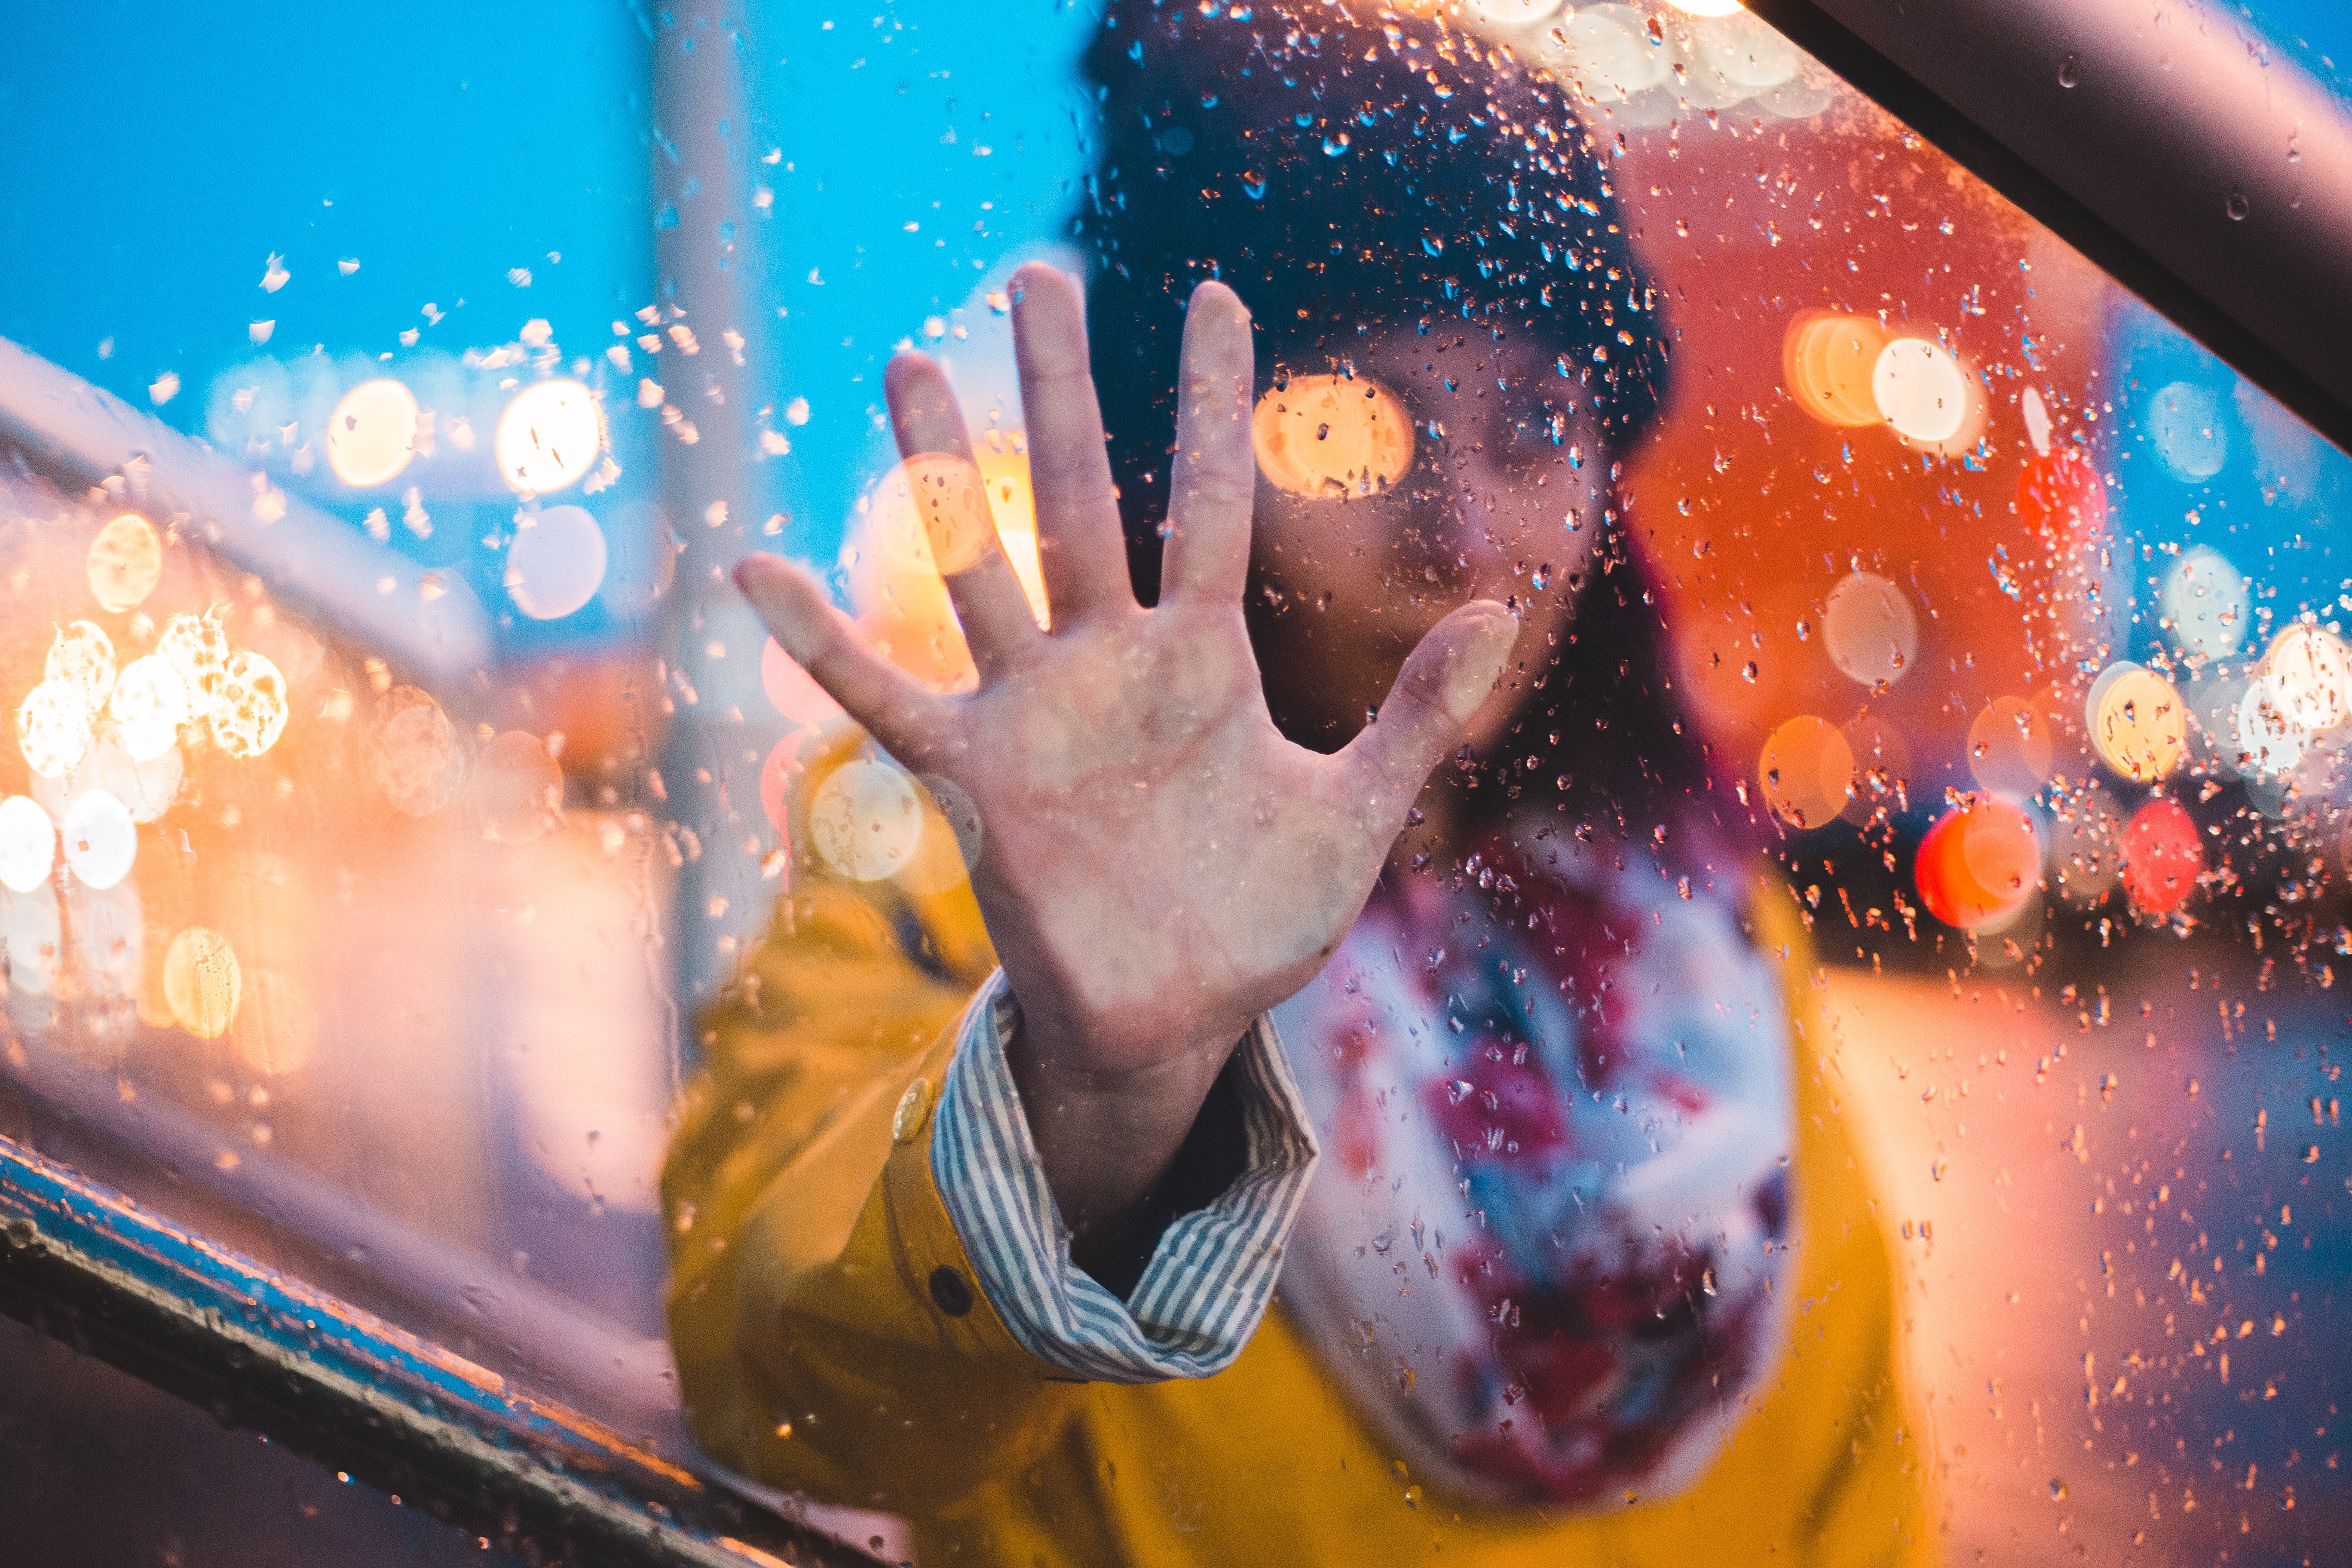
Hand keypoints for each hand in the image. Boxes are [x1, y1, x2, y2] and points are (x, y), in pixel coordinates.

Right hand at [736, 263, 1517, 1265]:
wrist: (1180, 1019)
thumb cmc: (1261, 918)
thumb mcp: (1356, 813)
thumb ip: (1420, 714)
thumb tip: (1502, 607)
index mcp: (1205, 658)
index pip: (1214, 500)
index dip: (1217, 401)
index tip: (1215, 296)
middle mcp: (1112, 661)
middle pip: (1085, 494)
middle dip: (1063, 386)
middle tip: (1037, 271)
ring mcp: (1036, 711)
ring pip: (984, 564)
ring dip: (945, 470)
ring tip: (909, 360)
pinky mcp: (976, 777)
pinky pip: (881, 697)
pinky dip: (818, 642)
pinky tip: (751, 570)